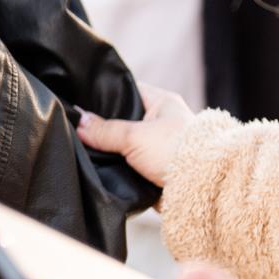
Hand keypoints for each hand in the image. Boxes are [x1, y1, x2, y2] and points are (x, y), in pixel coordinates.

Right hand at [75, 90, 195, 186]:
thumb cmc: (175, 151)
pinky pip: (129, 164)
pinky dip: (118, 167)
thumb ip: (105, 130)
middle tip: (76, 126)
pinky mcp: (155, 168)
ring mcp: (158, 145)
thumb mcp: (135, 136)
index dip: (102, 94)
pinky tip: (99, 166)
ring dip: (110, 150)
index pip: (125, 89)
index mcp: (161, 101)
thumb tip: (79, 122)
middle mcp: (161, 121)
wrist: (201, 188)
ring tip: (83, 147)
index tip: (80, 99)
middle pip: (122, 119)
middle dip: (102, 126)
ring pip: (124, 144)